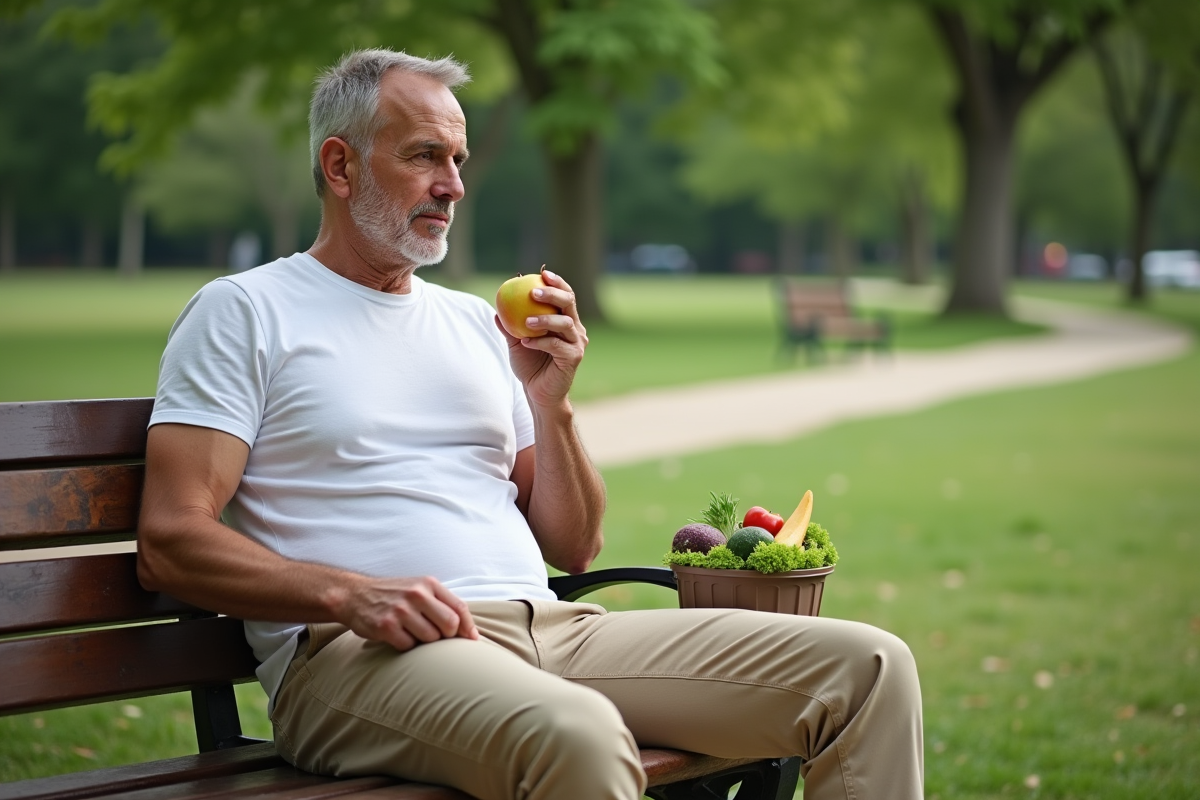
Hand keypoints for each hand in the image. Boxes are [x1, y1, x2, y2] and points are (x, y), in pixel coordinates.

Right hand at [337, 575, 478, 651]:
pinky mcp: (386, 627)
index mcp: (428, 584)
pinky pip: (409, 646)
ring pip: (430, 638)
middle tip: (437, 637)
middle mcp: (416, 594)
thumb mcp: (419, 588)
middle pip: (449, 625)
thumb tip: (470, 632)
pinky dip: (407, 646)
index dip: (468, 627)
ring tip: (414, 633)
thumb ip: (442, 603)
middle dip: (448, 636)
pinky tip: (399, 637)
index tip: (471, 640)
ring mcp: (400, 611)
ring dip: (425, 642)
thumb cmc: (394, 595)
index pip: (459, 608)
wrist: (355, 595)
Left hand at [495, 269, 588, 408]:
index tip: (542, 274)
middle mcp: (575, 330)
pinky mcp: (574, 358)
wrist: (538, 394)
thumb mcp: (516, 343)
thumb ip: (510, 326)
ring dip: (544, 319)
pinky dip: (540, 342)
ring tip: (526, 321)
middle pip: (569, 304)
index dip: (557, 283)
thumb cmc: (529, 366)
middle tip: (533, 292)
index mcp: (565, 321)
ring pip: (565, 324)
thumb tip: (496, 308)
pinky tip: (525, 342)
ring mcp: (577, 344)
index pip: (566, 296)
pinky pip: (557, 345)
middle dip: (553, 294)